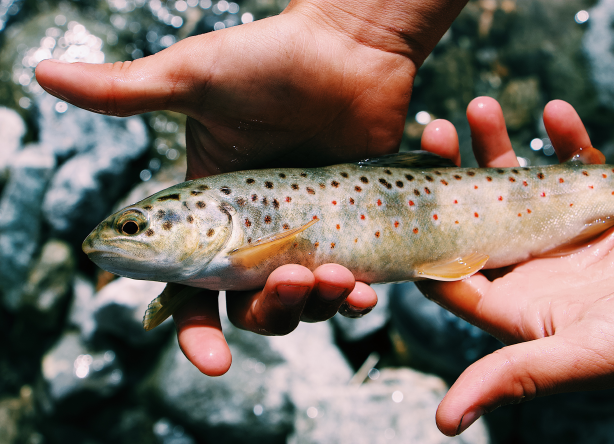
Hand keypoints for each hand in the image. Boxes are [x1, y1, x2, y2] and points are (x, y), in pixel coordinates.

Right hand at [36, 0, 467, 375]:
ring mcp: (303, 232)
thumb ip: (126, 90)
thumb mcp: (194, 77)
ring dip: (313, 306)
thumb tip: (40, 71)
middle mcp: (253, 232)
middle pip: (249, 306)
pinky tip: (362, 289)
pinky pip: (347, 281)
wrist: (350, 46)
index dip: (197, 330)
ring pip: (300, 301)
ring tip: (335, 278)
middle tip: (289, 282)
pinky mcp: (347, 226)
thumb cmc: (271, 59)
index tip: (213, 362)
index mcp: (209, 213)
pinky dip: (353, 296)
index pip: (191, 288)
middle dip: (267, 313)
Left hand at [418, 97, 613, 435]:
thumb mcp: (579, 353)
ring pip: (516, 181)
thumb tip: (443, 422)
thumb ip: (513, 375)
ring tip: (477, 108)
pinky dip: (568, 138)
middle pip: (471, 213)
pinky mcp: (598, 203)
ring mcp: (559, 230)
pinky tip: (555, 111)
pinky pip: (577, 164)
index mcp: (510, 301)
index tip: (400, 196)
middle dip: (451, 171)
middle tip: (431, 132)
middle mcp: (526, 263)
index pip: (446, 268)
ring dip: (497, 144)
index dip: (419, 235)